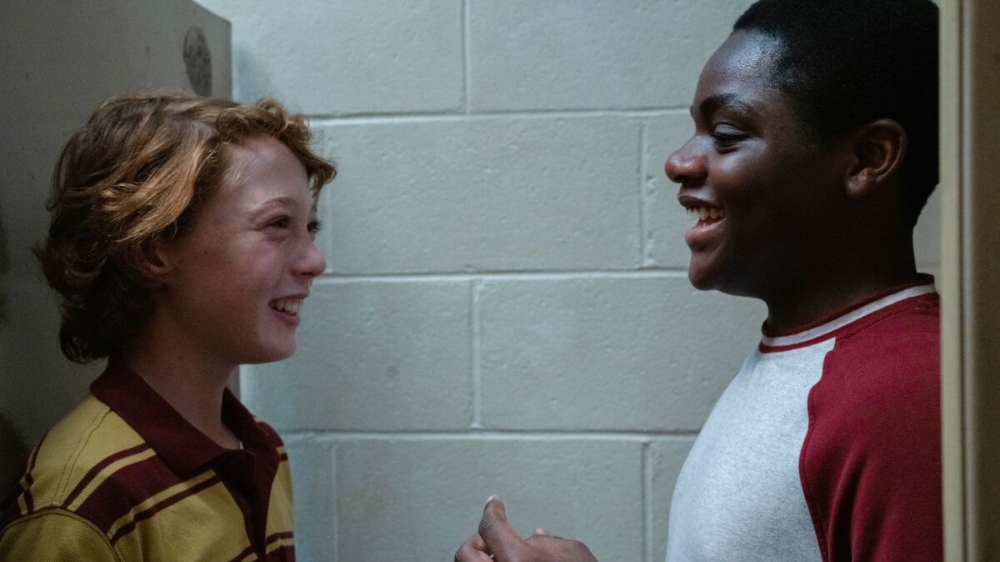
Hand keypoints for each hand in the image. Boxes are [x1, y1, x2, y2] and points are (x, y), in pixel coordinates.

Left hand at [454, 496, 598, 561]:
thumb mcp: (574, 553)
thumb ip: (548, 542)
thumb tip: (534, 537)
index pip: (491, 527)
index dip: (492, 510)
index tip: (494, 504)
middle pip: (466, 553)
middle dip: (477, 540)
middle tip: (493, 535)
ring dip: (485, 561)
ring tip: (503, 556)